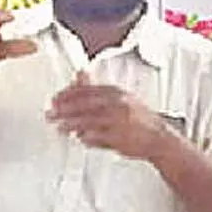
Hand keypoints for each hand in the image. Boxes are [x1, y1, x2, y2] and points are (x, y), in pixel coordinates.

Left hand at [45, 72, 172, 160]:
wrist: (160, 138)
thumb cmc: (139, 119)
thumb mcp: (120, 98)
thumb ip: (97, 88)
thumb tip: (79, 74)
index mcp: (117, 93)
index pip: (86, 90)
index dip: (67, 95)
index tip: (55, 100)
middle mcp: (118, 105)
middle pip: (84, 105)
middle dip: (64, 110)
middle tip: (51, 113)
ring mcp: (119, 121)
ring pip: (88, 121)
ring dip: (71, 125)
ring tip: (60, 127)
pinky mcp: (119, 138)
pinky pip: (97, 137)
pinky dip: (86, 138)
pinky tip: (80, 138)